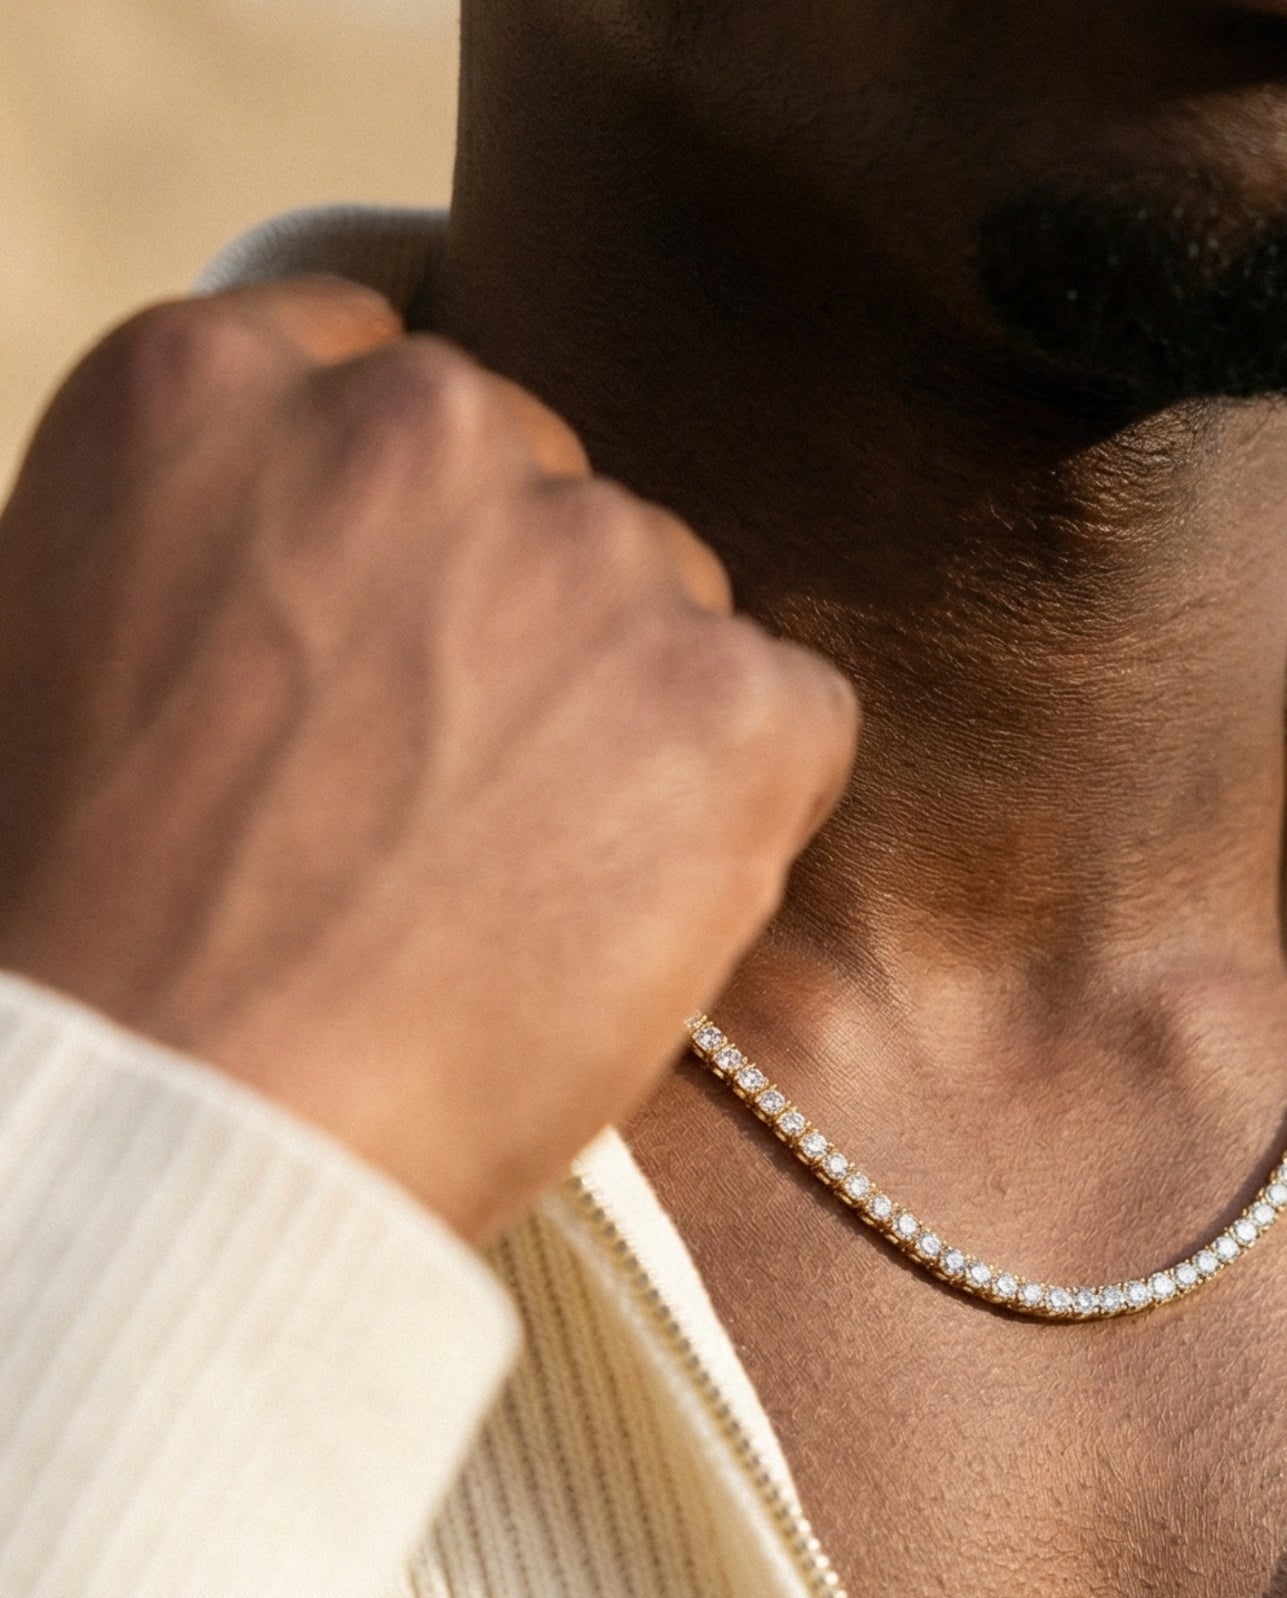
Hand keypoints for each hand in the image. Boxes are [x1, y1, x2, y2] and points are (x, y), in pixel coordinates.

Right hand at [0, 279, 856, 1237]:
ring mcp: (590, 553)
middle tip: (444, 798)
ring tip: (508, 882)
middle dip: (523, 624)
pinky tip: (628, 905)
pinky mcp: (728, 699)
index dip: (411, 536)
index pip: (389, 375)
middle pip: (550, 494)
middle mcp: (420, 424)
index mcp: (219, 385)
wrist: (179, 1122)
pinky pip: (789, 715)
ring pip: (670, 604)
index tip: (402, 651)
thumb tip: (359, 553)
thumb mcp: (85, 644)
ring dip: (627, 720)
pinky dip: (741, 806)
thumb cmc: (104, 929)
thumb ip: (239, 535)